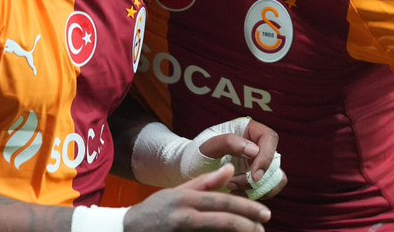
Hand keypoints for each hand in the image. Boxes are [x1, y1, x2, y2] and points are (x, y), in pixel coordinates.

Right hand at [124, 165, 269, 231]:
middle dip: (248, 225)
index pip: (223, 202)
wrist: (128, 230)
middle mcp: (185, 216)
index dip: (247, 208)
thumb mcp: (178, 191)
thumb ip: (205, 182)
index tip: (265, 213)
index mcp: (186, 199)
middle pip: (223, 221)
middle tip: (264, 227)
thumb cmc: (155, 209)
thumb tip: (230, 169)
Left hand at [197, 119, 285, 199]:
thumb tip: (254, 150)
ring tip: (231, 188)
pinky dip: (253, 195)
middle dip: (258, 177)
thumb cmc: (198, 153)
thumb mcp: (208, 146)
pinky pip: (266, 190)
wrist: (189, 170)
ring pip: (275, 178)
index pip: (270, 138)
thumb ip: (229, 142)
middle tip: (234, 184)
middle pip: (275, 161)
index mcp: (249, 129)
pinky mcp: (256, 179)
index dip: (266, 158)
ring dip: (256, 188)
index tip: (254, 175)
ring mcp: (258, 163)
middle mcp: (258, 145)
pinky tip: (233, 193)